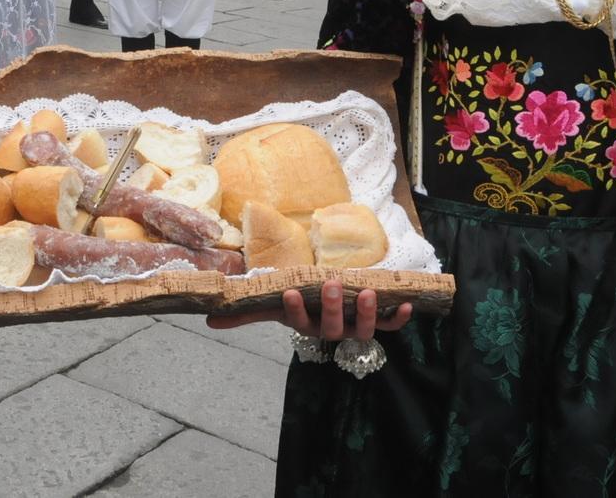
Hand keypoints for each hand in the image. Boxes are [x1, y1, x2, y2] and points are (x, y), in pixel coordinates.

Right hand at [208, 281, 413, 339]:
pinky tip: (407, 304)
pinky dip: (399, 318)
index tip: (291, 292)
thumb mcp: (274, 307)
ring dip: (368, 313)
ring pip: (364, 329)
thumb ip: (246, 314)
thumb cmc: (301, 305)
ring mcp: (356, 327)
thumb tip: (208, 322)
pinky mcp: (378, 321)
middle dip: (334, 306)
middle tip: (333, 283)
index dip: (296, 310)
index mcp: (307, 325)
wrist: (333, 308)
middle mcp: (333, 331)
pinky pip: (391, 326)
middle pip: (334, 327)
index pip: (299, 322)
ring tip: (368, 292)